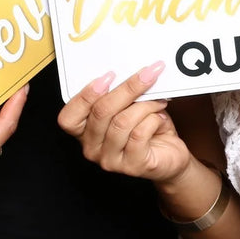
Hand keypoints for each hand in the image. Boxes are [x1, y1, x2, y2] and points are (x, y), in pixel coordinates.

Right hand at [57, 62, 188, 182]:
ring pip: (122, 121)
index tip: (109, 75)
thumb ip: (123, 95)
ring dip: (146, 105)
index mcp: (85, 132)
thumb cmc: (149, 129)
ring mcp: (110, 159)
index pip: (69, 118)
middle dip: (127, 88)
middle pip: (101, 112)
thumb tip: (132, 73)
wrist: (170, 157)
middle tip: (148, 74)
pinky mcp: (132, 166)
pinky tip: (160, 118)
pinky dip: (154, 120)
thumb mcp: (131, 108)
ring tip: (159, 101)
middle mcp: (92, 148)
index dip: (85, 96)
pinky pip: (140, 134)